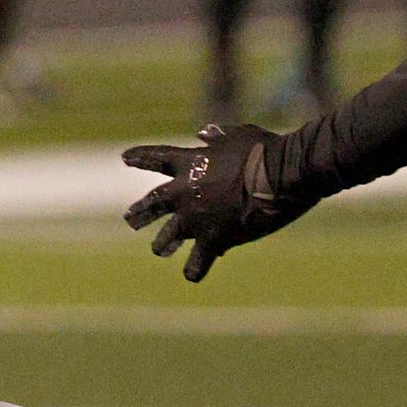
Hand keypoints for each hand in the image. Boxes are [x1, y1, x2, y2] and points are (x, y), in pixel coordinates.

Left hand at [123, 123, 309, 282]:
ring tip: (158, 249)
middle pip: (152, 203)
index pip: (156, 158)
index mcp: (189, 162)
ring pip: (167, 237)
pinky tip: (191, 274)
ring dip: (162, 244)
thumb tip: (204, 132)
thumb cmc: (265, 150)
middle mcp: (183, 192)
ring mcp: (195, 219)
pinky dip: (195, 269)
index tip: (124, 158)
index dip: (140, 157)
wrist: (282, 176)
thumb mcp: (240, 135)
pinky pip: (197, 262)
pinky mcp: (213, 240)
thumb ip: (219, 135)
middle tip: (129, 220)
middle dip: (140, 212)